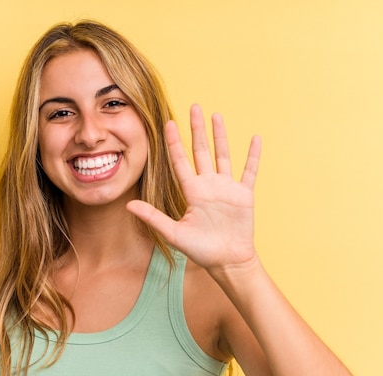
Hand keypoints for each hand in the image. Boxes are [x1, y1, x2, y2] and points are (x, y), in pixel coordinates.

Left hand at [127, 104, 261, 272]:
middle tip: (193, 107)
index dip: (174, 142)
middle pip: (201, 151)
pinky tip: (255, 138)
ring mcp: (227, 188)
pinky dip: (253, 156)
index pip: (180, 161)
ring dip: (220, 136)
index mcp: (191, 191)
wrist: (227, 261)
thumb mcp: (174, 232)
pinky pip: (249, 171)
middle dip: (197, 129)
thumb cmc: (201, 250)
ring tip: (216, 116)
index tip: (168, 123)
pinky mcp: (244, 194)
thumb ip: (153, 217)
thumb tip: (127, 205)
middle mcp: (208, 185)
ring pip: (223, 155)